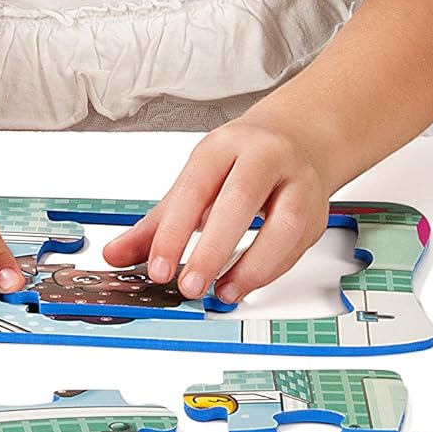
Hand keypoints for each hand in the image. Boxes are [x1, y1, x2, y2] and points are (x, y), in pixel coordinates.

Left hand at [100, 112, 329, 303]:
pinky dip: (270, 270)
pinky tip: (245, 283)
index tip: (158, 268)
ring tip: (221, 291)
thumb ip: (157, 223)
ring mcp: (296, 181)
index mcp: (224, 145)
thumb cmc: (238, 164)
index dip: (174, 231)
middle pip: (240, 199)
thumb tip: (116, 254)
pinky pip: (297, 245)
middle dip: (212, 249)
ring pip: (284, 223)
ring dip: (251, 266)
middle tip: (188, 286)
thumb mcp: (194, 181)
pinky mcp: (317, 210)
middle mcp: (264, 156)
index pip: (195, 186)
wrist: (295, 140)